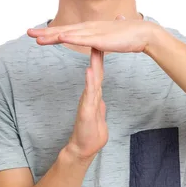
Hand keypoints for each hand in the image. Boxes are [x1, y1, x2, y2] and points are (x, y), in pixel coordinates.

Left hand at [27, 14, 158, 53]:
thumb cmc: (130, 34)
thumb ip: (112, 30)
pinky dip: (71, 38)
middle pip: (63, 30)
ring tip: (38, 38)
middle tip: (28, 33)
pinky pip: (83, 39)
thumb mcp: (114, 34)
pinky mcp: (101, 39)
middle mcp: (89, 28)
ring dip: (53, 36)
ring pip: (69, 34)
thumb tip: (117, 19)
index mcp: (90, 29)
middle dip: (45, 32)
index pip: (67, 30)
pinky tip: (60, 38)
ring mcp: (94, 33)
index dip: (51, 32)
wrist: (143, 33)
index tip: (37, 34)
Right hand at [66, 46, 107, 162]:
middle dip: (96, 56)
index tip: (102, 44)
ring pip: (92, 80)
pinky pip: (89, 94)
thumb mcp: (98, 114)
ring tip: (94, 50)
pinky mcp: (86, 111)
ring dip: (93, 65)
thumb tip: (100, 99)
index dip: (100, 59)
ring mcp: (87, 102)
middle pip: (94, 72)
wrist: (83, 148)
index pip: (98, 74)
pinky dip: (89, 82)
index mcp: (94, 96)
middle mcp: (90, 96)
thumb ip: (98, 105)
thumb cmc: (90, 132)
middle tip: (97, 38)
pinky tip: (89, 72)